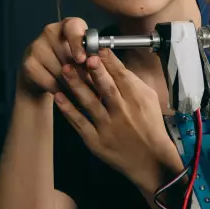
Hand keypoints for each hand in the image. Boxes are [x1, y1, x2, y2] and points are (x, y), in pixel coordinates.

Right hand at [18, 18, 89, 97]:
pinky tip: (64, 93)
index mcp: (69, 25)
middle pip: (67, 54)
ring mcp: (36, 46)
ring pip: (60, 70)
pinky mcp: (28, 64)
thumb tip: (99, 67)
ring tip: (80, 91)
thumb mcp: (85, 58)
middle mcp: (50, 31)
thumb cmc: (71, 64)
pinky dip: (59, 90)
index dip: (78, 43)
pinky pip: (49, 81)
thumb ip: (92, 58)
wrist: (43, 77)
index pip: (73, 27)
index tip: (82, 59)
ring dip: (72, 84)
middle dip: (81, 72)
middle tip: (90, 84)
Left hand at [54, 48, 182, 193]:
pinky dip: (68, 110)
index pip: (121, 76)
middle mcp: (123, 112)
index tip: (96, 49)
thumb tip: (115, 64)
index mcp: (137, 99)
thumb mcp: (150, 99)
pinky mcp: (96, 141)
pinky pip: (80, 122)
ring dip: (76, 85)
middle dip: (93, 71)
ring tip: (64, 70)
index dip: (108, 61)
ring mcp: (108, 127)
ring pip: (90, 103)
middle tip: (81, 56)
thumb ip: (133, 82)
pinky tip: (58, 97)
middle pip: (106, 87)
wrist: (151, 160)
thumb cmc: (150, 126)